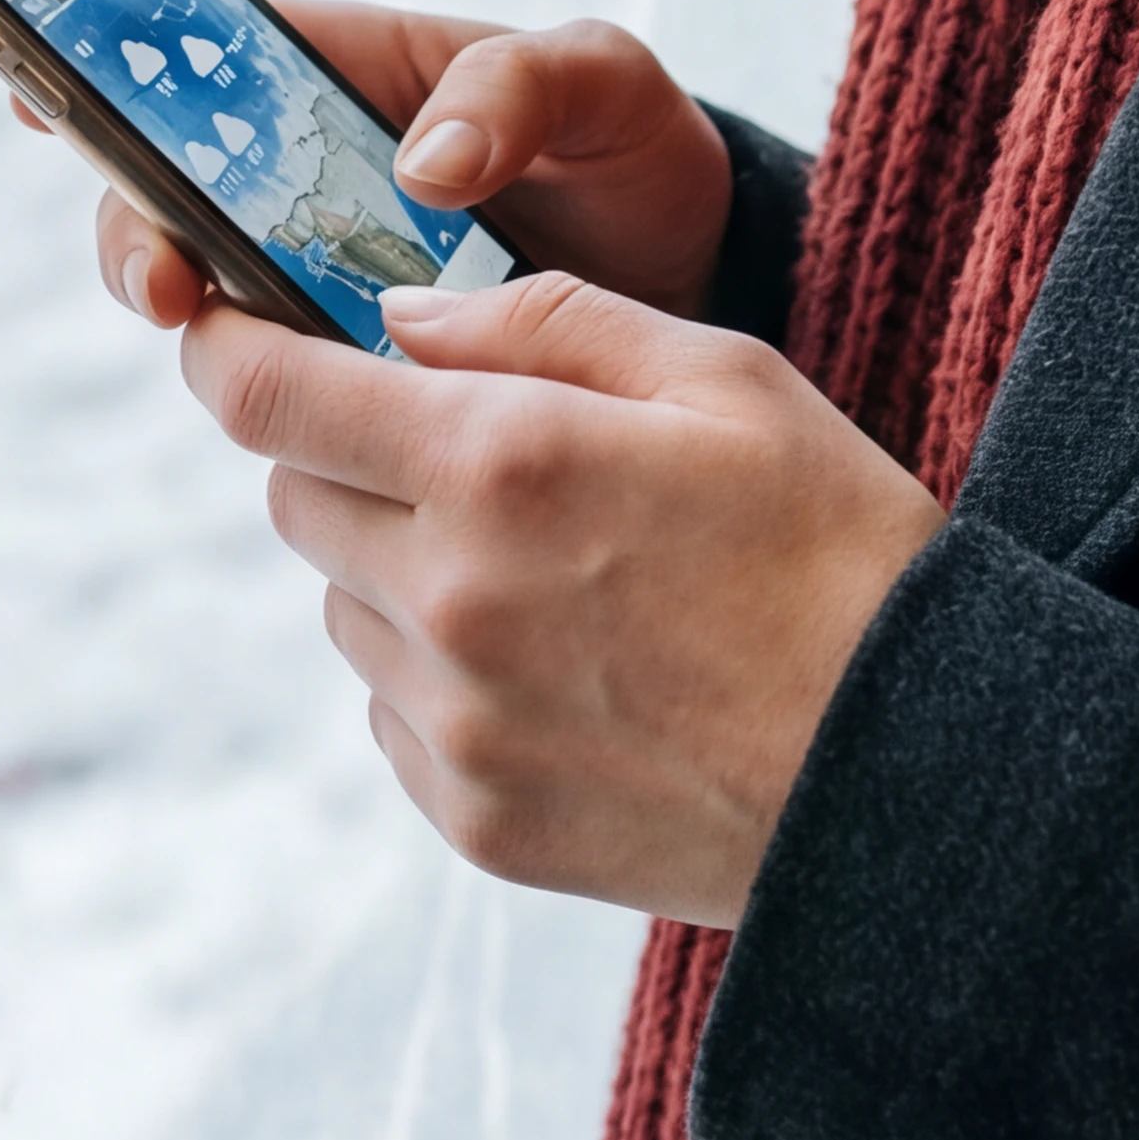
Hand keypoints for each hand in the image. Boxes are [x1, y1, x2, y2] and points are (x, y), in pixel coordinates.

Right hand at [79, 6, 733, 333]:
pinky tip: (280, 412)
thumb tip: (425, 164)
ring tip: (199, 326)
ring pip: (208, 289)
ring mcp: (320, 270)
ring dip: (185, 305)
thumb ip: (523, 86)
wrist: (700, 279)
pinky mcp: (351, 361)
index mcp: (352, 71)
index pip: (210, 54)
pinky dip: (262, 390)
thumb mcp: (606, 80)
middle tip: (162, 276)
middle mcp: (311, 171)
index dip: (114, 70)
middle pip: (173, 187)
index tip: (46, 104)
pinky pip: (277, 374)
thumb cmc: (639, 152)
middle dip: (139, 224)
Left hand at [178, 263, 941, 923]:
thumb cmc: (836, 546)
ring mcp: (455, 724)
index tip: (219, 322)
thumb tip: (399, 320)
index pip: (268, 398)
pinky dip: (444, 672)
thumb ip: (543, 322)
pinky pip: (397, 714)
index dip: (222, 345)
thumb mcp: (723, 375)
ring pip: (346, 607)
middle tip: (465, 444)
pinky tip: (569, 662)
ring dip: (401, 564)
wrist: (919, 772)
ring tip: (556, 567)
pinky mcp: (474, 819)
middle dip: (346, 450)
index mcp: (500, 465)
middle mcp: (448, 599)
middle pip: (295, 498)